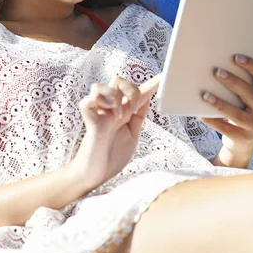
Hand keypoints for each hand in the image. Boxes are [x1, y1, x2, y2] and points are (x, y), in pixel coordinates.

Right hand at [71, 74, 161, 190]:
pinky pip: (86, 101)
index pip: (138, 92)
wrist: (95, 176)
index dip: (152, 83)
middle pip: (117, 80)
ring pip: (100, 86)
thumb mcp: (132, 135)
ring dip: (114, 97)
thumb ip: (138, 117)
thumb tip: (147, 98)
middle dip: (130, 89)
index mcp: (122, 111)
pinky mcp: (90, 122)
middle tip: (132, 109)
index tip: (165, 76)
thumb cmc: (111, 156)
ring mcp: (99, 114)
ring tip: (119, 116)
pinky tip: (109, 116)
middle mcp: (110, 109)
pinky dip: (99, 103)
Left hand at [201, 55, 252, 167]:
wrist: (243, 140)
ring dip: (220, 103)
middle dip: (232, 81)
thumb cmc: (245, 108)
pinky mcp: (243, 138)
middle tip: (216, 72)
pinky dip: (212, 121)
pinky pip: (225, 129)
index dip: (251, 66)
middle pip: (249, 93)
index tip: (236, 57)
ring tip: (205, 95)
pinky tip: (200, 114)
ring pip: (237, 114)